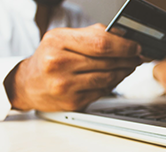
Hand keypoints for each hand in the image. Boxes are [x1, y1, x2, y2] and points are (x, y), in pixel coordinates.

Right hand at [4, 23, 141, 111]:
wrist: (28, 84)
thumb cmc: (48, 58)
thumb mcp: (63, 38)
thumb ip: (92, 35)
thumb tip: (123, 37)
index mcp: (57, 42)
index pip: (101, 43)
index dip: (124, 45)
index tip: (136, 46)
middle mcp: (59, 64)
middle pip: (107, 61)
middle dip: (128, 59)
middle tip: (137, 57)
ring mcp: (65, 86)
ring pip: (107, 78)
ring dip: (124, 72)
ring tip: (129, 66)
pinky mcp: (72, 102)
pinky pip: (101, 91)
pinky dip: (112, 84)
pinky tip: (115, 78)